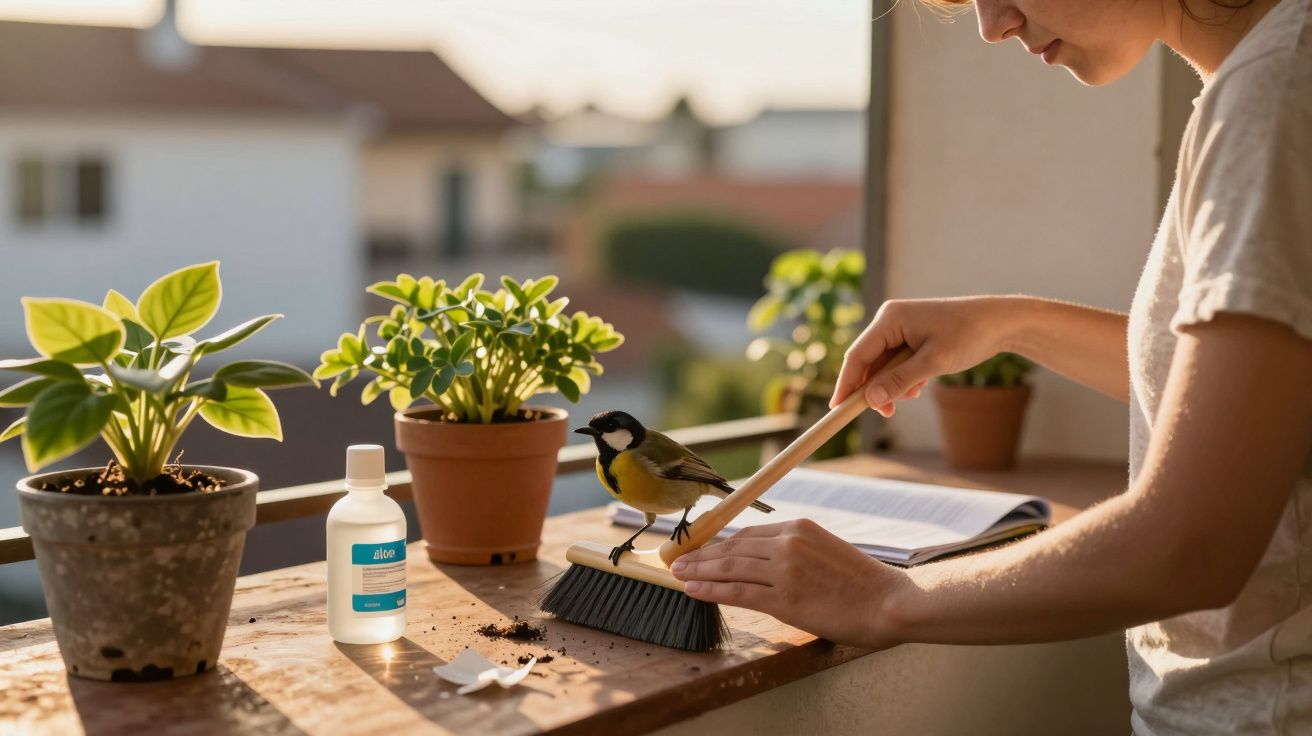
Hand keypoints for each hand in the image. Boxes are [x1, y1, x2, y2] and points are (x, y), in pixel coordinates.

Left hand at [670, 519, 905, 649]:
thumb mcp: (827, 550)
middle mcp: (788, 544)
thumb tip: (763, 561)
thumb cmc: (863, 583)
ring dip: (699, 572)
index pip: (747, 534)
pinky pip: (738, 593)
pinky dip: (712, 591)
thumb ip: (795, 551)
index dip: (719, 543)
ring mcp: (785, 571)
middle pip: (732, 548)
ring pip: (730, 568)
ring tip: (679, 575)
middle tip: (679, 561)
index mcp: (799, 527)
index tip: (701, 550)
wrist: (890, 603)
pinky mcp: (786, 599)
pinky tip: (694, 590)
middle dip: (702, 556)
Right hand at [831, 296, 1016, 415]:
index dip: (846, 383)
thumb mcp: (934, 362)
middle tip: (887, 413)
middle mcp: (890, 320)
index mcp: (890, 318)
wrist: (1001, 322)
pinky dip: (904, 378)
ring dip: (893, 385)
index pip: (858, 355)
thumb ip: (900, 380)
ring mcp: (901, 327)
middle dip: (875, 389)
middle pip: (868, 362)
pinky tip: (920, 385)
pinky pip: (896, 362)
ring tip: (914, 394)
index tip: (838, 408)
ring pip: (883, 365)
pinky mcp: (912, 335)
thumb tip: (871, 399)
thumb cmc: (969, 335)